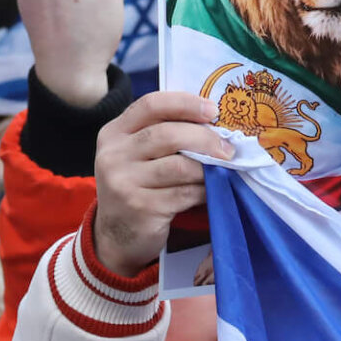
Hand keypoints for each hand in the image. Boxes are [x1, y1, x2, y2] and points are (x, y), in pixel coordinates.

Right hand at [91, 92, 229, 275]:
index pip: (150, 105)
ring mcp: (123, 183)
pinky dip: (203, 191)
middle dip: (204, 138)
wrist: (115, 236)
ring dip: (207, 169)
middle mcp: (113, 155)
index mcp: (113, 134)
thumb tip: (213, 123)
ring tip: (220, 171)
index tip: (212, 111)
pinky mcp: (140, 208)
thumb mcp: (136, 156)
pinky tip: (210, 192)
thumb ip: (161, 135)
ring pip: (179, 166)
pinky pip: (183, 193)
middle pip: (166, 134)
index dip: (185, 103)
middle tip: (227, 148)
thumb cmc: (136, 188)